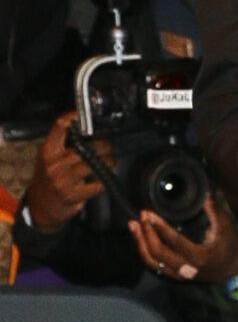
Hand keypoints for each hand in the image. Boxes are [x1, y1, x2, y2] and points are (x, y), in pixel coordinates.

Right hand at [25, 113, 104, 230]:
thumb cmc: (48, 177)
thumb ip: (62, 143)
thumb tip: (84, 127)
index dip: (73, 117)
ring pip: (91, 165)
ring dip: (107, 161)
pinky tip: (107, 175)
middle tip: (110, 145)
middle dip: (102, 145)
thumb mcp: (48, 157)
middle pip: (82, 148)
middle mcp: (54, 165)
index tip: (85, 115)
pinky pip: (96, 185)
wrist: (41, 205)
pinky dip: (105, 179)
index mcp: (48, 151)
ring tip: (111, 159)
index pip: (59, 127)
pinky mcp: (73, 196)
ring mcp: (63, 181)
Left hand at [131, 196, 237, 282]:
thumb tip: (205, 194)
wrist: (234, 267)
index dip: (159, 227)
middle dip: (146, 233)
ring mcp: (179, 274)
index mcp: (199, 257)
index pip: (174, 241)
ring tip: (133, 226)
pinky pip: (154, 265)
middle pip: (158, 253)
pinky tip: (139, 238)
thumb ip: (214, 211)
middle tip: (141, 216)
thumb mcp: (226, 227)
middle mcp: (186, 269)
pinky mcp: (175, 275)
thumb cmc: (230, 245)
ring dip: (140, 243)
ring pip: (152, 261)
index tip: (149, 214)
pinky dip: (144, 252)